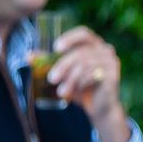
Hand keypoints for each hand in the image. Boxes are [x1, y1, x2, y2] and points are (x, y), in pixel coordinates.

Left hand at [48, 26, 129, 141]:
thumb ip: (49, 63)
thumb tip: (29, 55)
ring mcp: (111, 61)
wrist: (100, 108)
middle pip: (81, 52)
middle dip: (63, 65)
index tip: (55, 48)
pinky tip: (73, 92)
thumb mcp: (63, 74)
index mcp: (94, 44)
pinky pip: (93, 75)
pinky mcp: (114, 75)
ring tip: (60, 92)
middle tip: (51, 78)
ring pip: (85, 65)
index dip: (69, 38)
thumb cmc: (81, 88)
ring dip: (70, 79)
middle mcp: (105, 50)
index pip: (83, 33)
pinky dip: (80, 84)